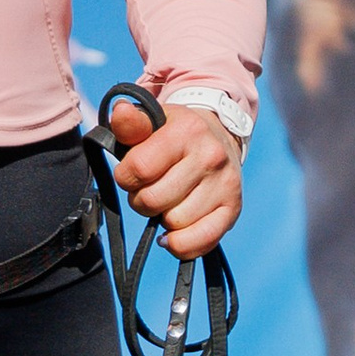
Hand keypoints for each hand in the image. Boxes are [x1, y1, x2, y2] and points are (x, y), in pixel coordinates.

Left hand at [109, 99, 243, 256]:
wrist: (218, 136)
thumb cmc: (174, 134)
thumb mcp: (152, 121)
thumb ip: (130, 123)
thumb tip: (120, 111)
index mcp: (187, 131)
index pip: (138, 170)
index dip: (125, 177)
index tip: (131, 173)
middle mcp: (211, 156)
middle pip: (153, 200)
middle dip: (141, 200)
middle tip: (150, 188)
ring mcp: (225, 184)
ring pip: (174, 223)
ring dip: (162, 219)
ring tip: (168, 201)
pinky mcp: (233, 209)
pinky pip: (200, 242)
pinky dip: (181, 244)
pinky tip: (173, 234)